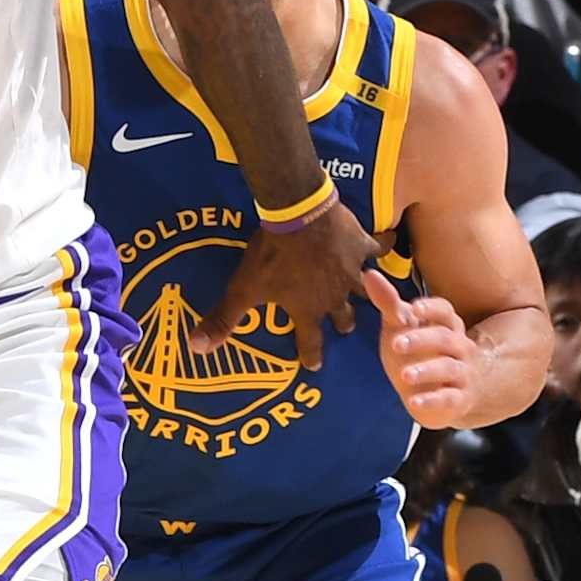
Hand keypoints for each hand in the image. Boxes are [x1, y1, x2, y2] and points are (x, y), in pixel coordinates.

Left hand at [191, 194, 374, 367]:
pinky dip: (378, 249)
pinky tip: (383, 246)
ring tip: (368, 292)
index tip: (313, 366)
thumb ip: (224, 319)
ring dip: (365, 292)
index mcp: (308, 310)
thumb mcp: (244, 288)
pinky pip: (376, 250)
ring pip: (365, 289)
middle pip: (344, 317)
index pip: (311, 341)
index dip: (311, 354)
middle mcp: (334, 296)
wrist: (298, 214)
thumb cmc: (271, 256)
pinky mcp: (361, 245)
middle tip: (344, 325)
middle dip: (343, 323)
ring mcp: (352, 271)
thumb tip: (197, 348)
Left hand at [365, 267, 486, 425]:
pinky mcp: (458, 399)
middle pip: (446, 338)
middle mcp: (460, 347)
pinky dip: (432, 400)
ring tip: (405, 375)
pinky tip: (414, 403)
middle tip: (396, 343)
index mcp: (447, 325)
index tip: (415, 308)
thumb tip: (368, 273)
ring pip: (449, 368)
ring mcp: (462, 374)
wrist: (439, 393)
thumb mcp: (401, 327)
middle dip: (422, 339)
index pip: (446, 311)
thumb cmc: (420, 352)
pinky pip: (449, 399)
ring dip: (427, 370)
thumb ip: (388, 303)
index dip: (432, 309)